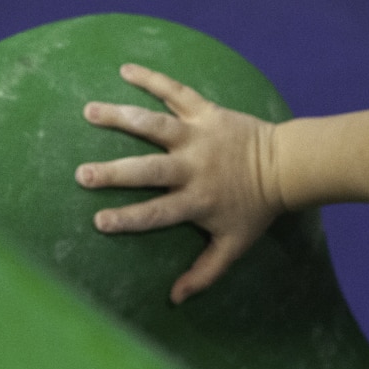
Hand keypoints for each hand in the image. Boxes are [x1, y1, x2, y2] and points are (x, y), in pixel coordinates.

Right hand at [76, 64, 280, 302]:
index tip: (99, 221)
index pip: (157, 213)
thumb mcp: (234, 244)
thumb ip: (205, 271)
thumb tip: (175, 299)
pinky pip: (176, 92)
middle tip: (82, 174)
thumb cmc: (256, 208)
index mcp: (197, 200)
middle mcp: (194, 167)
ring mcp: (199, 136)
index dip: (128, 219)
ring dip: (121, 117)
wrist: (286, 166)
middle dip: (114, 173)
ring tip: (89, 112)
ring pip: (155, 125)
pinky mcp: (206, 112)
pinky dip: (153, 78)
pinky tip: (126, 69)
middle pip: (149, 171)